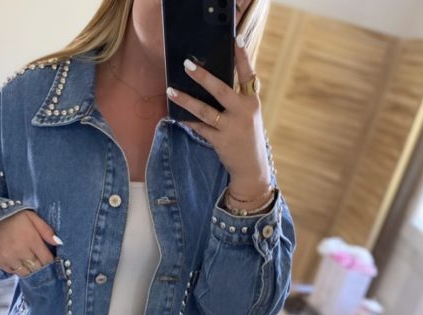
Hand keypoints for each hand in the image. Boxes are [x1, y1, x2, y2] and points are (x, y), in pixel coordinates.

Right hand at [0, 210, 61, 275]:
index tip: (48, 257)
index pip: (47, 260)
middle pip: (37, 268)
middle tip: (40, 260)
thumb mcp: (31, 217)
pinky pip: (14, 272)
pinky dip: (18, 269)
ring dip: (30, 269)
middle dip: (41, 265)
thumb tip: (59, 243)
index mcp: (31, 239)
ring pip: (26, 272)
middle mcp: (20, 251)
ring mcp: (9, 258)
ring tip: (29, 261)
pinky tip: (18, 260)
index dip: (50, 260)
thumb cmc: (13, 217)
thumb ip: (46, 230)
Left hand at [166, 37, 270, 193]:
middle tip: (187, 65)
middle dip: (203, 77)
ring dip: (185, 100)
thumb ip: (236, 99)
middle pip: (221, 90)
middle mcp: (243, 112)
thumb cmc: (246, 136)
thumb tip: (208, 83)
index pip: (248, 74)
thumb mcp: (248, 115)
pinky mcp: (220, 141)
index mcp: (252, 101)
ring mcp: (231, 127)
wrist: (251, 167)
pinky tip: (176, 114)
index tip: (236, 39)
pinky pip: (199, 128)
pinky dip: (187, 120)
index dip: (242, 56)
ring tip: (170, 91)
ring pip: (204, 111)